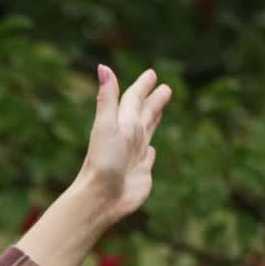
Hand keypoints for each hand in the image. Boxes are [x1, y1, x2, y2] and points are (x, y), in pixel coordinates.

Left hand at [78, 65, 171, 227]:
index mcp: (122, 124)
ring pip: (147, 132)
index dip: (142, 86)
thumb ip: (107, 98)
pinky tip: (150, 151)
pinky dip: (150, 152)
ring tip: (160, 110)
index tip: (151, 74)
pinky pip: (147, 159)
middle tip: (165, 87)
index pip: (133, 100)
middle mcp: (128, 139)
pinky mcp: (141, 174)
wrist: (100, 198)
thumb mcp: (106, 125)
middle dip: (153, 100)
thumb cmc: (102, 162)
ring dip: (154, 120)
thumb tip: (103, 67)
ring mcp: (134, 156)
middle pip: (143, 114)